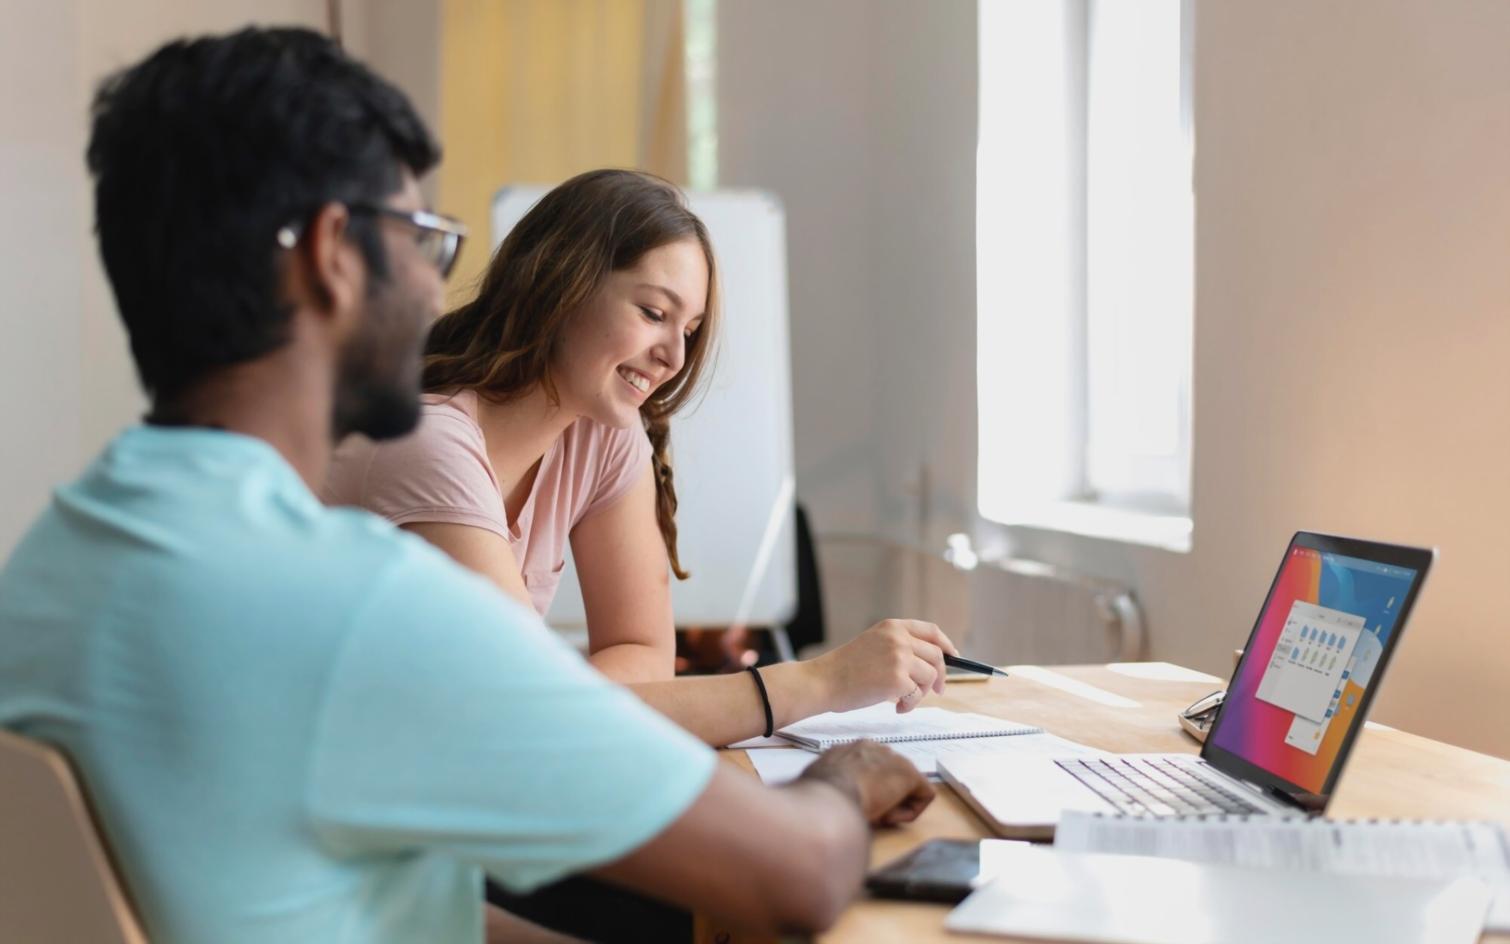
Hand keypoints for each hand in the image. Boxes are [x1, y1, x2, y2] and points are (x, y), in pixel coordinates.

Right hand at [799, 740, 935, 825]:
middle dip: (882, 795)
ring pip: (903, 788)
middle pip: (889, 776)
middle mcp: (876, 748)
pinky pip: (921, 797)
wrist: (829, 799)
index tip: (854, 802)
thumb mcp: (820, 782)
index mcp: (852, 748)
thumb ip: (831, 781)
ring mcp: (895, 759)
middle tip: (866, 810)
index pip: (869, 768)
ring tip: (873, 814)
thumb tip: (827, 791)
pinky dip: (907, 812)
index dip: (864, 788)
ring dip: (893, 804)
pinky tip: (887, 816)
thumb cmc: (818, 794)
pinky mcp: (911, 775)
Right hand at [808, 619, 959, 713]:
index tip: (954, 657)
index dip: (946, 645)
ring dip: (921, 693)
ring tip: (903, 701)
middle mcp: (899, 639)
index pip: (931, 631)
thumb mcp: (873, 644)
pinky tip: (896, 707)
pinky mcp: (898, 679)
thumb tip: (931, 665)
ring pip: (930, 677)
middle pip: (937, 656)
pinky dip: (910, 704)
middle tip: (935, 691)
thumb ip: (899, 647)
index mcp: (892, 627)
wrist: (823, 681)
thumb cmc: (844, 669)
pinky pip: (918, 694)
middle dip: (940, 676)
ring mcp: (900, 658)